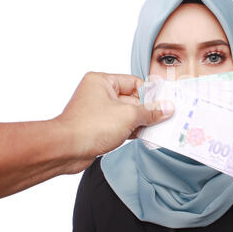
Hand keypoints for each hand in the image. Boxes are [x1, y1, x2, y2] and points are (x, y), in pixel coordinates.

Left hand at [54, 71, 173, 172]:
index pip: (134, 82)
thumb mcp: (128, 116)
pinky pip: (121, 126)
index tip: (165, 102)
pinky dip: (133, 130)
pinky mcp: (98, 128)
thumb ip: (150, 111)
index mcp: (102, 81)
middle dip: (148, 109)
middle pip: (132, 98)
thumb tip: (166, 108)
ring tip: (159, 127)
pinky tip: (146, 135)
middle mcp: (99, 93)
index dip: (151, 93)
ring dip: (142, 121)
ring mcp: (98, 111)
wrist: (65, 150)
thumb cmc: (89, 127)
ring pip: (127, 114)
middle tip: (166, 116)